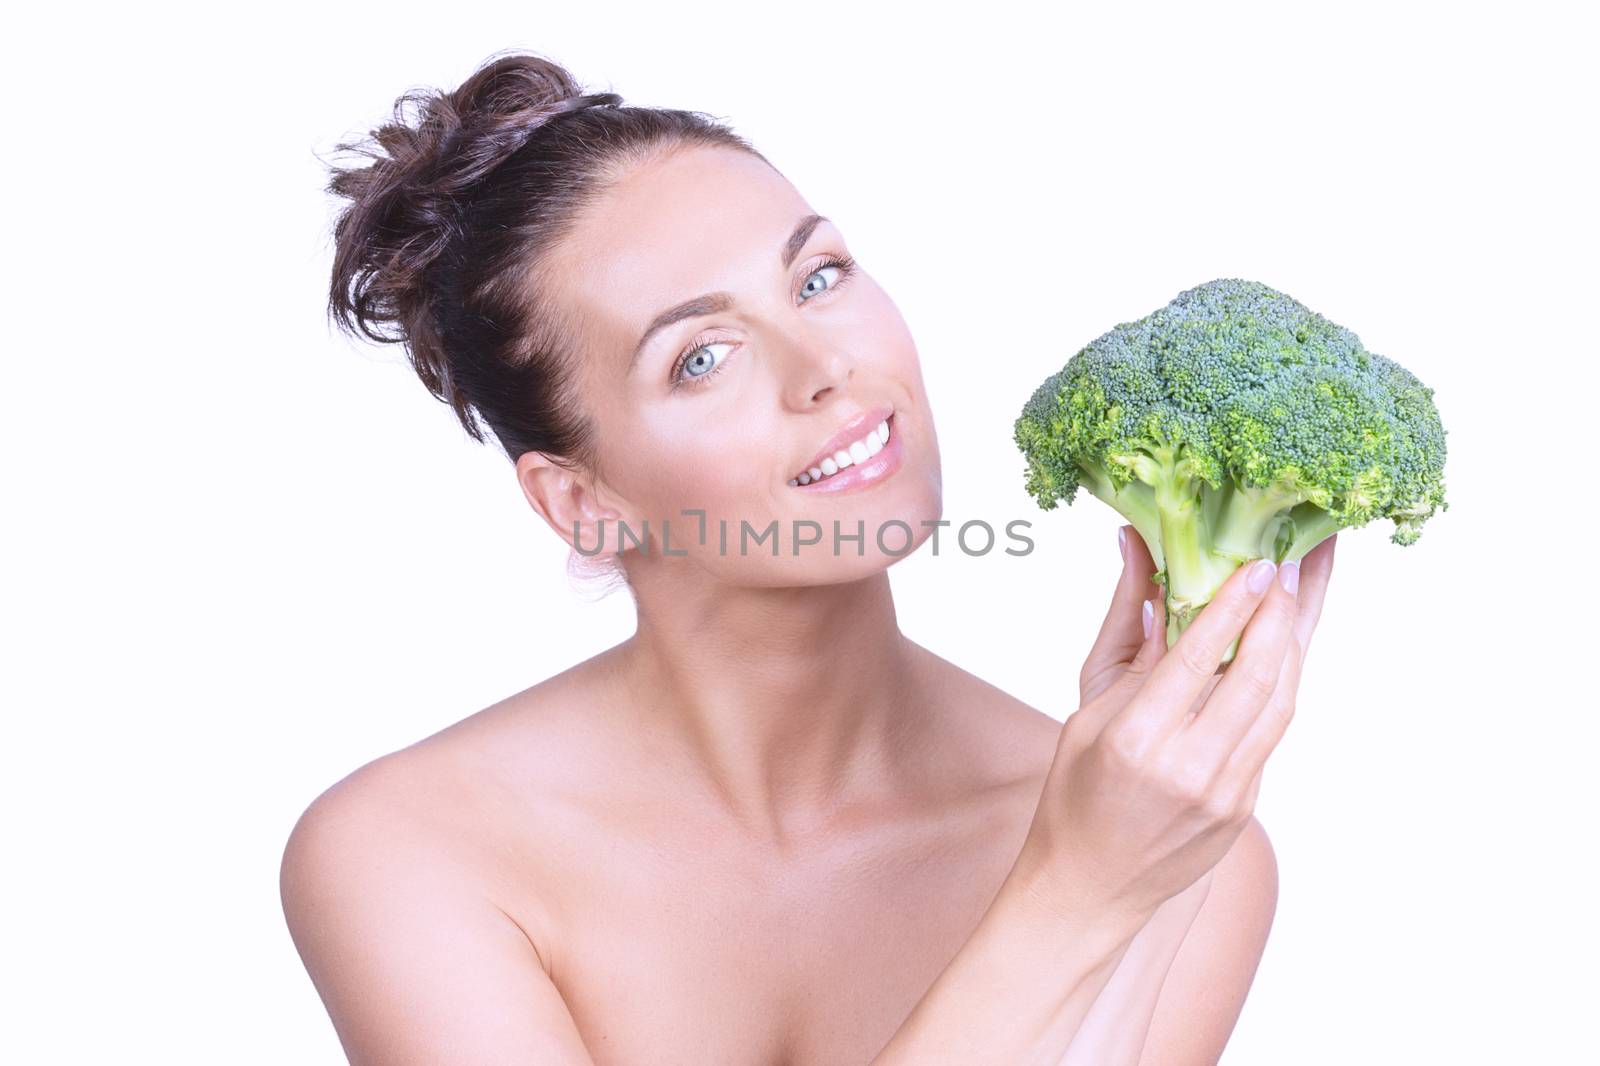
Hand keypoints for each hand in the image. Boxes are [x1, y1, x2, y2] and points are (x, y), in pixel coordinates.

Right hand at [1014, 529, 1336, 923]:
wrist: (1089, 889)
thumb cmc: (1073, 798)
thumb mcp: (1085, 714)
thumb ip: (1125, 640)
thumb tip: (1144, 565)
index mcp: (1136, 740)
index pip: (1198, 657)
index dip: (1234, 605)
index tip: (1261, 564)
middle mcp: (1188, 768)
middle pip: (1256, 676)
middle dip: (1282, 614)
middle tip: (1294, 566)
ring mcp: (1225, 794)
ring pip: (1280, 704)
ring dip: (1294, 645)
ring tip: (1301, 598)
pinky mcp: (1244, 808)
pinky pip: (1271, 734)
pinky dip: (1280, 686)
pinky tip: (1283, 652)